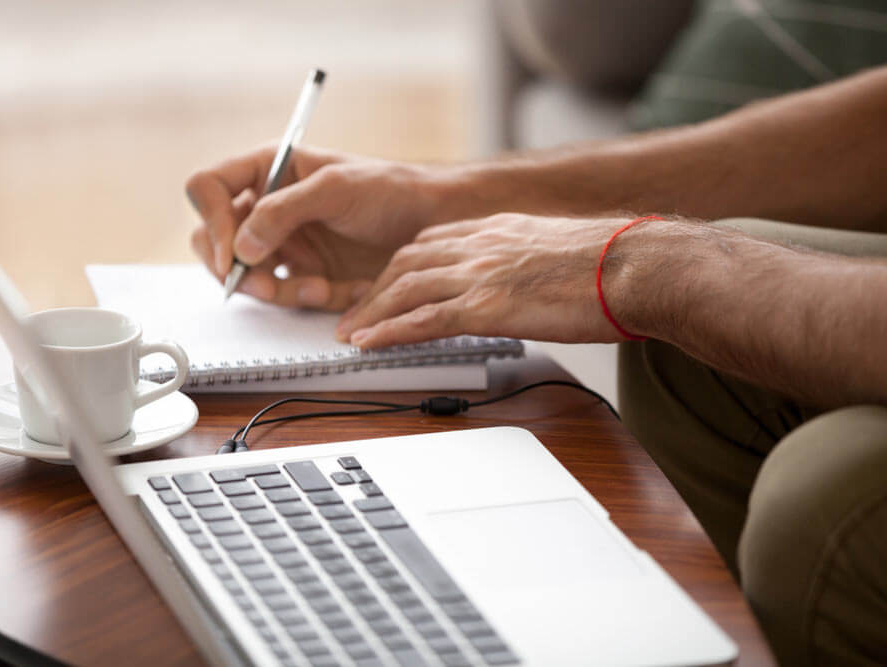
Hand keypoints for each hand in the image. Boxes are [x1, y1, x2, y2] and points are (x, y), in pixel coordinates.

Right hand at [186, 145, 449, 309]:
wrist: (433, 225)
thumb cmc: (390, 190)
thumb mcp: (337, 189)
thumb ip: (283, 211)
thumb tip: (240, 247)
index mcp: (268, 170)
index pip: (208, 188)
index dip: (213, 220)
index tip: (234, 253)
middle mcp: (266, 207)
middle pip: (214, 241)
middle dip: (237, 269)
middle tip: (266, 286)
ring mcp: (282, 243)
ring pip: (248, 277)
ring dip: (281, 291)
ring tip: (321, 289)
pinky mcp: (303, 274)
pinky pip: (286, 296)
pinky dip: (310, 299)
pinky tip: (344, 291)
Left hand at [335, 214, 641, 347]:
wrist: (638, 266)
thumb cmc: (613, 262)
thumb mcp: (557, 249)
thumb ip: (526, 260)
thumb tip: (524, 281)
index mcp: (497, 229)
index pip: (429, 243)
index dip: (399, 267)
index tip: (384, 285)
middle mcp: (481, 245)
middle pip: (405, 263)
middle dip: (373, 290)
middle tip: (354, 314)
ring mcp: (481, 273)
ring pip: (405, 289)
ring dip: (371, 313)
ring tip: (350, 334)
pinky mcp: (488, 306)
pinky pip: (424, 319)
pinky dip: (391, 332)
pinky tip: (371, 344)